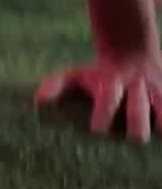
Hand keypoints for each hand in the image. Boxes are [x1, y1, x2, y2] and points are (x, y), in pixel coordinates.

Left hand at [36, 52, 161, 142]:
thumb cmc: (99, 73)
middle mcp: (136, 86)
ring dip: (161, 124)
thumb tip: (39, 101)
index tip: (97, 130)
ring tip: (156, 133)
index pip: (108, 99)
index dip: (103, 116)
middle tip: (133, 138)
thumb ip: (58, 85)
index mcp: (111, 83)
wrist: (132, 49)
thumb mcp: (78, 75)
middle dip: (136, 128)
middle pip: (138, 111)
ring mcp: (157, 90)